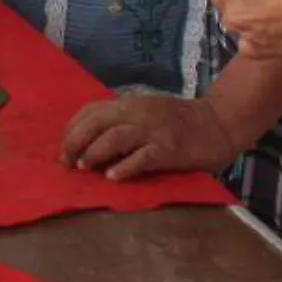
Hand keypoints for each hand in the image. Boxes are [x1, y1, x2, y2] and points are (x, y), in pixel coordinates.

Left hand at [60, 95, 239, 180]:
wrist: (217, 124)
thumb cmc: (178, 121)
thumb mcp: (145, 111)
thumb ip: (120, 121)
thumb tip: (88, 141)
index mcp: (128, 103)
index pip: (90, 111)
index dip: (72, 130)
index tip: (63, 149)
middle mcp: (137, 113)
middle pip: (96, 123)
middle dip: (75, 142)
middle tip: (67, 163)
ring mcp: (153, 130)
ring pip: (114, 137)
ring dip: (94, 153)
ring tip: (84, 168)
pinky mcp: (168, 149)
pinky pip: (142, 157)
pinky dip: (124, 167)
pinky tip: (112, 178)